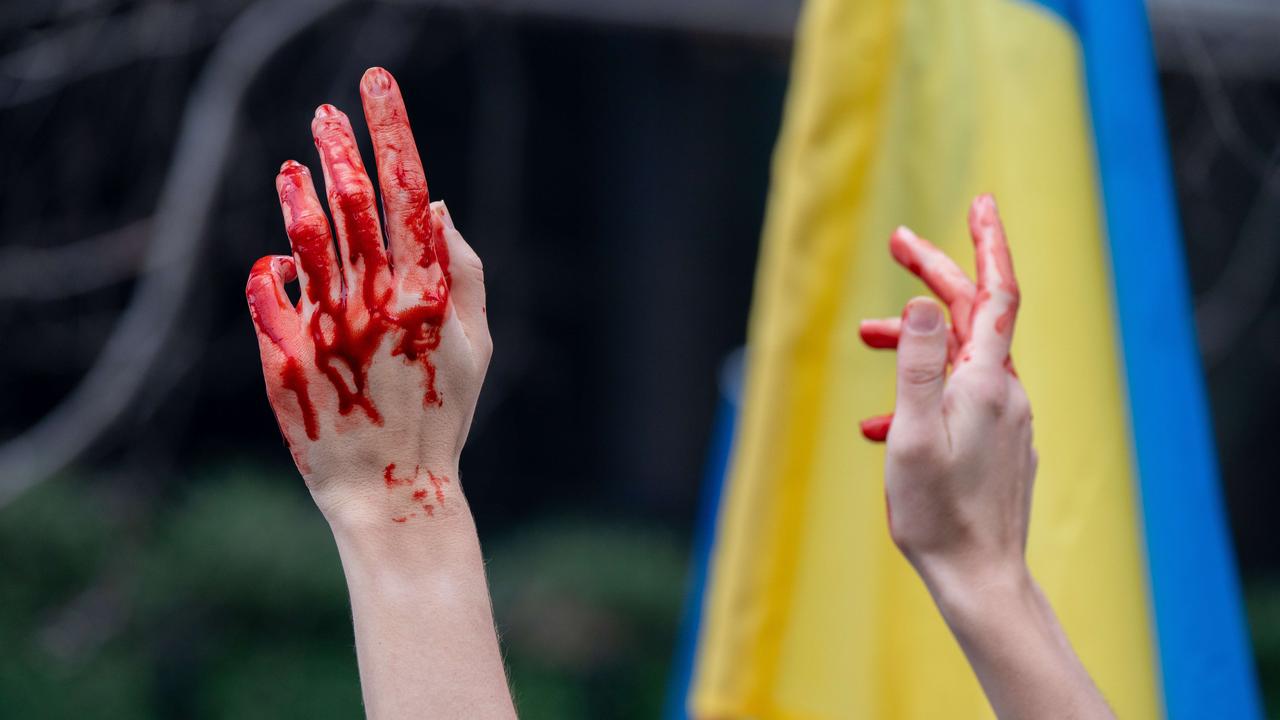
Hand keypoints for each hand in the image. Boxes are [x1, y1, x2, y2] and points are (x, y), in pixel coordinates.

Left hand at [246, 67, 490, 525]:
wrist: (389, 492)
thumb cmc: (441, 414)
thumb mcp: (476, 345)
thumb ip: (462, 271)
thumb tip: (435, 205)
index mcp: (429, 294)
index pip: (406, 189)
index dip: (389, 130)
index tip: (374, 85)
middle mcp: (377, 303)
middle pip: (352, 200)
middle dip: (339, 145)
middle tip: (326, 111)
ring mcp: (328, 330)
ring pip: (305, 237)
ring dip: (296, 192)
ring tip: (289, 167)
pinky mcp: (285, 360)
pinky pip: (269, 292)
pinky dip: (272, 266)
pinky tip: (279, 259)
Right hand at [858, 194, 1031, 584]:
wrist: (980, 578)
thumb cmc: (939, 512)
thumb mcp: (914, 433)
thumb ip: (916, 363)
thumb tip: (923, 300)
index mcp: (985, 381)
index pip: (995, 293)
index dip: (988, 242)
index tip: (981, 201)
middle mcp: (1003, 393)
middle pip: (970, 317)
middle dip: (934, 276)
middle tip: (897, 242)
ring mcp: (1003, 421)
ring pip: (957, 360)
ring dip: (913, 341)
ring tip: (863, 338)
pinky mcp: (996, 447)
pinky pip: (956, 401)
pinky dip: (920, 395)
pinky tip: (880, 424)